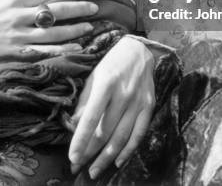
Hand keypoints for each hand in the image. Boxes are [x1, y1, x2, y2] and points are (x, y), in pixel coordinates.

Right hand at [0, 0, 99, 71]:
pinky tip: (77, 48)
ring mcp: (19, 37)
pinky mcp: (18, 55)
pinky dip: (63, 50)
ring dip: (75, 29)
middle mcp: (19, 17)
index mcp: (13, 0)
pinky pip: (45, 52)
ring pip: (54, 32)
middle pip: (55, 11)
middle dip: (78, 8)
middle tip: (95, 6)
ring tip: (89, 26)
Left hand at [68, 36, 154, 178]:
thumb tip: (73, 126)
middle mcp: (123, 94)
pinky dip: (128, 150)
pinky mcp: (149, 107)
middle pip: (105, 131)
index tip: (72, 157)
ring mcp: (138, 102)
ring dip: (106, 157)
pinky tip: (117, 161)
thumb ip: (85, 101)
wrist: (140, 51)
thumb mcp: (94, 76)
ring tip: (94, 171)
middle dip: (90, 152)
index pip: (91, 117)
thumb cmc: (112, 64)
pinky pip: (138, 134)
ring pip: (121, 137)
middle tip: (78, 167)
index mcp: (106, 84)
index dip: (81, 139)